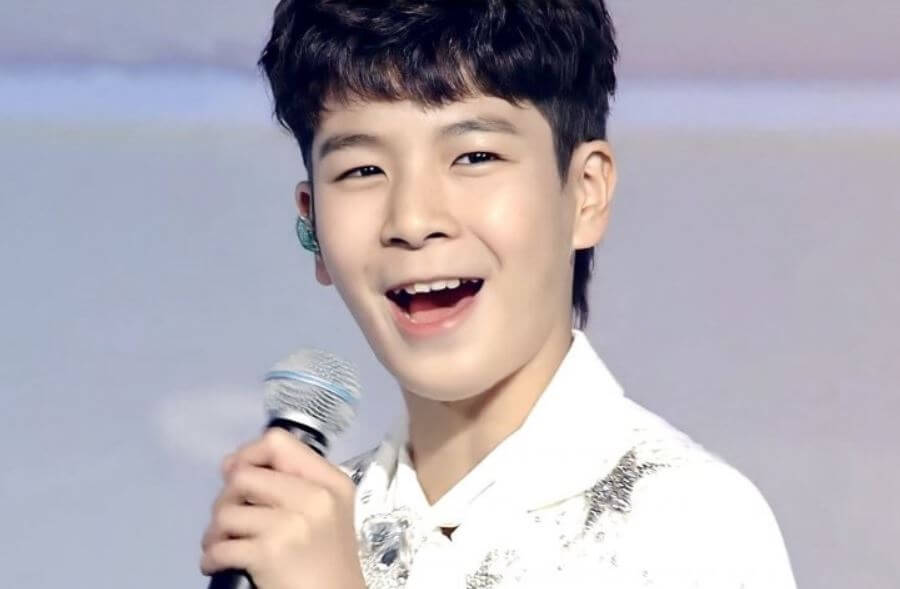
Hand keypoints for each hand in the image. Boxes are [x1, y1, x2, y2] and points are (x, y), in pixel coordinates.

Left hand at [200, 428, 365, 588]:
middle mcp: (314, 498)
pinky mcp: (270, 553)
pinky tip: (217, 563)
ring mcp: (292, 525)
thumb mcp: (327, 510)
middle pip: (243, 475)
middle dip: (225, 499)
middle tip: (230, 521)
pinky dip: (210, 557)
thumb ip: (292, 483)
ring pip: (226, 512)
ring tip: (223, 544)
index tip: (238, 476)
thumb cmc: (328, 559)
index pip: (278, 442)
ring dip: (214, 532)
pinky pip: (220, 546)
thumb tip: (232, 465)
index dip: (248, 455)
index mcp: (330, 482)